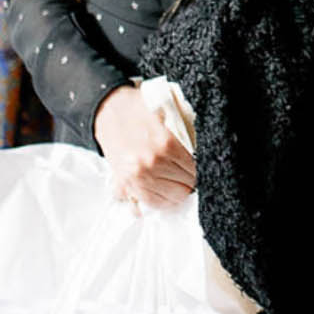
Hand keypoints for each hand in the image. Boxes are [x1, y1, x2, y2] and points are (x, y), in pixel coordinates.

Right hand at [93, 85, 196, 209]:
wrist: (109, 111)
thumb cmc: (139, 110)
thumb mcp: (170, 113)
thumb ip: (187, 133)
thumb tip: (203, 152)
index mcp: (166, 144)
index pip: (194, 170)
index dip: (199, 170)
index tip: (198, 168)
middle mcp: (151, 164)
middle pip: (183, 188)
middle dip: (188, 182)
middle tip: (188, 175)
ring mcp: (136, 177)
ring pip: (168, 200)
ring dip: (175, 192)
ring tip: (177, 183)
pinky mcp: (124, 184)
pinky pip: (147, 202)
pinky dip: (158, 200)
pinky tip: (163, 191)